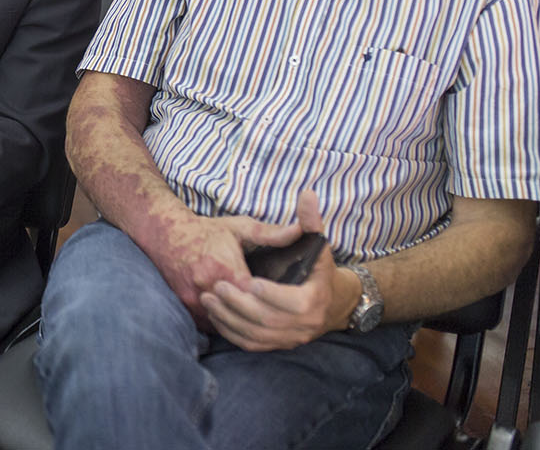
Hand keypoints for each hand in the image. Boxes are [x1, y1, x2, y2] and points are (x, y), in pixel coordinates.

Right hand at [139, 205, 305, 327]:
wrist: (165, 234)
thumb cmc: (206, 231)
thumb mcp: (239, 228)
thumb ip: (270, 233)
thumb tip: (299, 232)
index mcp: (224, 268)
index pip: (256, 295)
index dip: (272, 299)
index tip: (285, 300)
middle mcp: (207, 287)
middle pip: (243, 312)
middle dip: (261, 314)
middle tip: (281, 317)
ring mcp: (194, 300)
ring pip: (226, 322)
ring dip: (243, 322)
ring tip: (264, 323)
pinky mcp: (186, 306)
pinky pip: (211, 324)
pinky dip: (225, 324)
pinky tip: (240, 322)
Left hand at [198, 191, 359, 350]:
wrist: (330, 301)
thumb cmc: (316, 267)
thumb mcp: (316, 243)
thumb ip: (310, 220)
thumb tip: (308, 194)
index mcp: (315, 299)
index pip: (294, 303)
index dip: (272, 294)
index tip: (249, 281)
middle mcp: (306, 325)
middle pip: (269, 320)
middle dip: (240, 304)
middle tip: (217, 288)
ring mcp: (291, 339)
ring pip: (257, 335)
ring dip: (230, 318)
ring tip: (209, 299)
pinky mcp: (277, 345)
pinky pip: (252, 344)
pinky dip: (232, 332)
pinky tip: (216, 315)